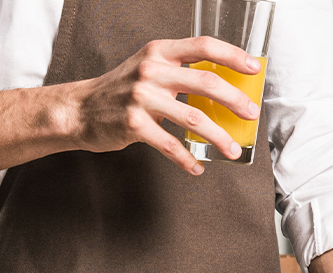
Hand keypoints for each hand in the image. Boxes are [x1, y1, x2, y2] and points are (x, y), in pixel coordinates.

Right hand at [68, 36, 261, 173]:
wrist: (79, 109)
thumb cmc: (121, 90)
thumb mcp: (150, 69)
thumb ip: (181, 72)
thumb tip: (226, 89)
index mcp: (160, 52)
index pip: (203, 46)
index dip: (233, 56)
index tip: (253, 70)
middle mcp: (151, 70)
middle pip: (206, 82)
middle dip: (235, 100)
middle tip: (250, 115)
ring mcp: (141, 97)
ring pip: (194, 117)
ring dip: (219, 137)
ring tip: (232, 149)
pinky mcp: (133, 124)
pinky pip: (170, 144)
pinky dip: (187, 158)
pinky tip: (197, 166)